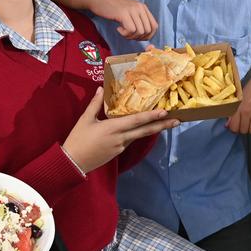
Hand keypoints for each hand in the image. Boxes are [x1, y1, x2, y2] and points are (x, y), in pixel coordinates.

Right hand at [62, 87, 179, 172]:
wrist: (73, 162)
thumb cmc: (78, 139)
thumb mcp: (85, 119)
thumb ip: (95, 104)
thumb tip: (101, 88)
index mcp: (113, 128)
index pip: (136, 121)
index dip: (151, 116)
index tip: (165, 112)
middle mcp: (121, 138)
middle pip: (145, 131)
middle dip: (162, 125)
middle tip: (177, 120)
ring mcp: (120, 146)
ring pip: (138, 136)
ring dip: (151, 129)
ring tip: (163, 123)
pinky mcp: (117, 152)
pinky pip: (129, 140)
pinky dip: (136, 134)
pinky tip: (139, 129)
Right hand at [88, 0, 157, 39]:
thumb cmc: (111, 6)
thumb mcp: (129, 10)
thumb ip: (137, 19)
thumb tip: (145, 35)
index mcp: (142, 7)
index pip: (154, 26)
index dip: (148, 36)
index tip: (138, 37)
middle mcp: (140, 7)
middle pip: (148, 31)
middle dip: (138, 38)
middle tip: (128, 35)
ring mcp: (132, 10)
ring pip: (140, 32)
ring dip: (130, 36)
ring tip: (122, 31)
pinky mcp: (123, 13)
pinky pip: (131, 30)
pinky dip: (125, 34)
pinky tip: (118, 28)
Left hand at [226, 68, 250, 133]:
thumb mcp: (240, 98)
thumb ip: (232, 112)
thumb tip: (227, 125)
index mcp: (238, 107)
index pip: (233, 127)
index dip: (235, 129)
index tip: (238, 126)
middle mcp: (246, 111)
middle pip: (243, 130)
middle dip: (245, 128)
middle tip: (248, 122)